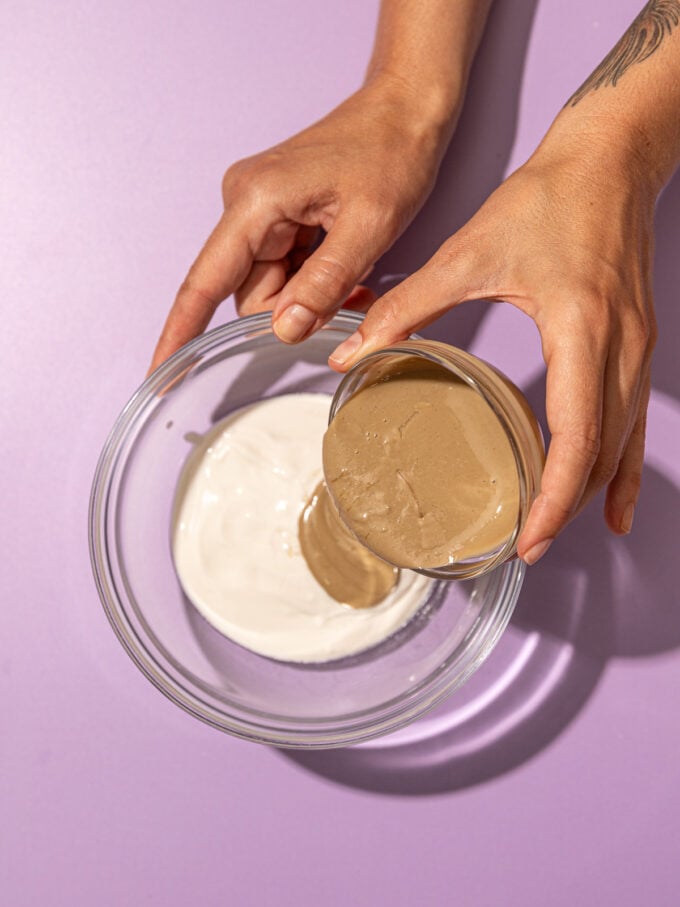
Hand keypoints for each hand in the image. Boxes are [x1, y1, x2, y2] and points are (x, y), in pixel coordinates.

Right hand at [148, 76, 449, 372]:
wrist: (405, 109)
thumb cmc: (391, 154)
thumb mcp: (368, 228)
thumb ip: (322, 284)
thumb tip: (282, 330)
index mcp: (256, 202)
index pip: (205, 282)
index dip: (181, 332)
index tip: (159, 373)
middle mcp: (245, 204)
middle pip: (249, 293)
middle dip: (294, 310)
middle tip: (350, 297)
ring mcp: (258, 209)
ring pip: (270, 287)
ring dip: (310, 297)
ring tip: (357, 279)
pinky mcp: (275, 214)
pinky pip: (283, 269)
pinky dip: (313, 281)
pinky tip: (346, 269)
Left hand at [329, 130, 657, 562]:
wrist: (609, 159)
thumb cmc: (548, 198)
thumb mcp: (468, 252)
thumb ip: (407, 306)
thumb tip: (352, 351)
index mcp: (581, 328)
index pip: (576, 437)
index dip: (553, 497)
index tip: (528, 538)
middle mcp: (621, 347)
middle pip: (602, 454)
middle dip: (565, 508)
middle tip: (525, 548)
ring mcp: (637, 347)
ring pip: (622, 444)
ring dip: (590, 492)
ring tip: (552, 528)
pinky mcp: (637, 343)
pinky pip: (634, 420)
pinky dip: (621, 466)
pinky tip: (614, 500)